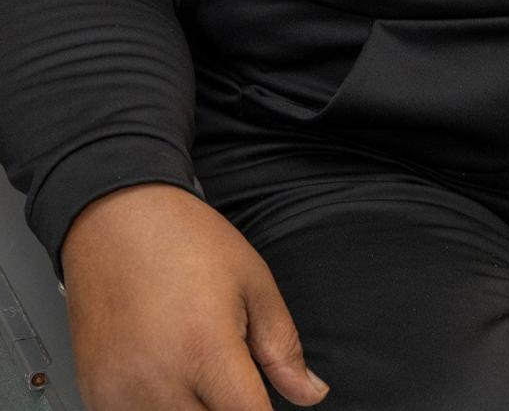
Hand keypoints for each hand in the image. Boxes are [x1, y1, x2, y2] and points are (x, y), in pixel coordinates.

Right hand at [61, 183, 328, 409]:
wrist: (115, 217)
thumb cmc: (186, 241)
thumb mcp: (252, 280)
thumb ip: (283, 346)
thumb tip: (311, 395)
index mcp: (206, 350)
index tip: (264, 402)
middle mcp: (159, 381)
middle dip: (230, 408)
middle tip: (229, 376)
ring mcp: (120, 393)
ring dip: (194, 410)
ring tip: (198, 371)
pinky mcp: (96, 394)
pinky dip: (159, 408)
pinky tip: (166, 377)